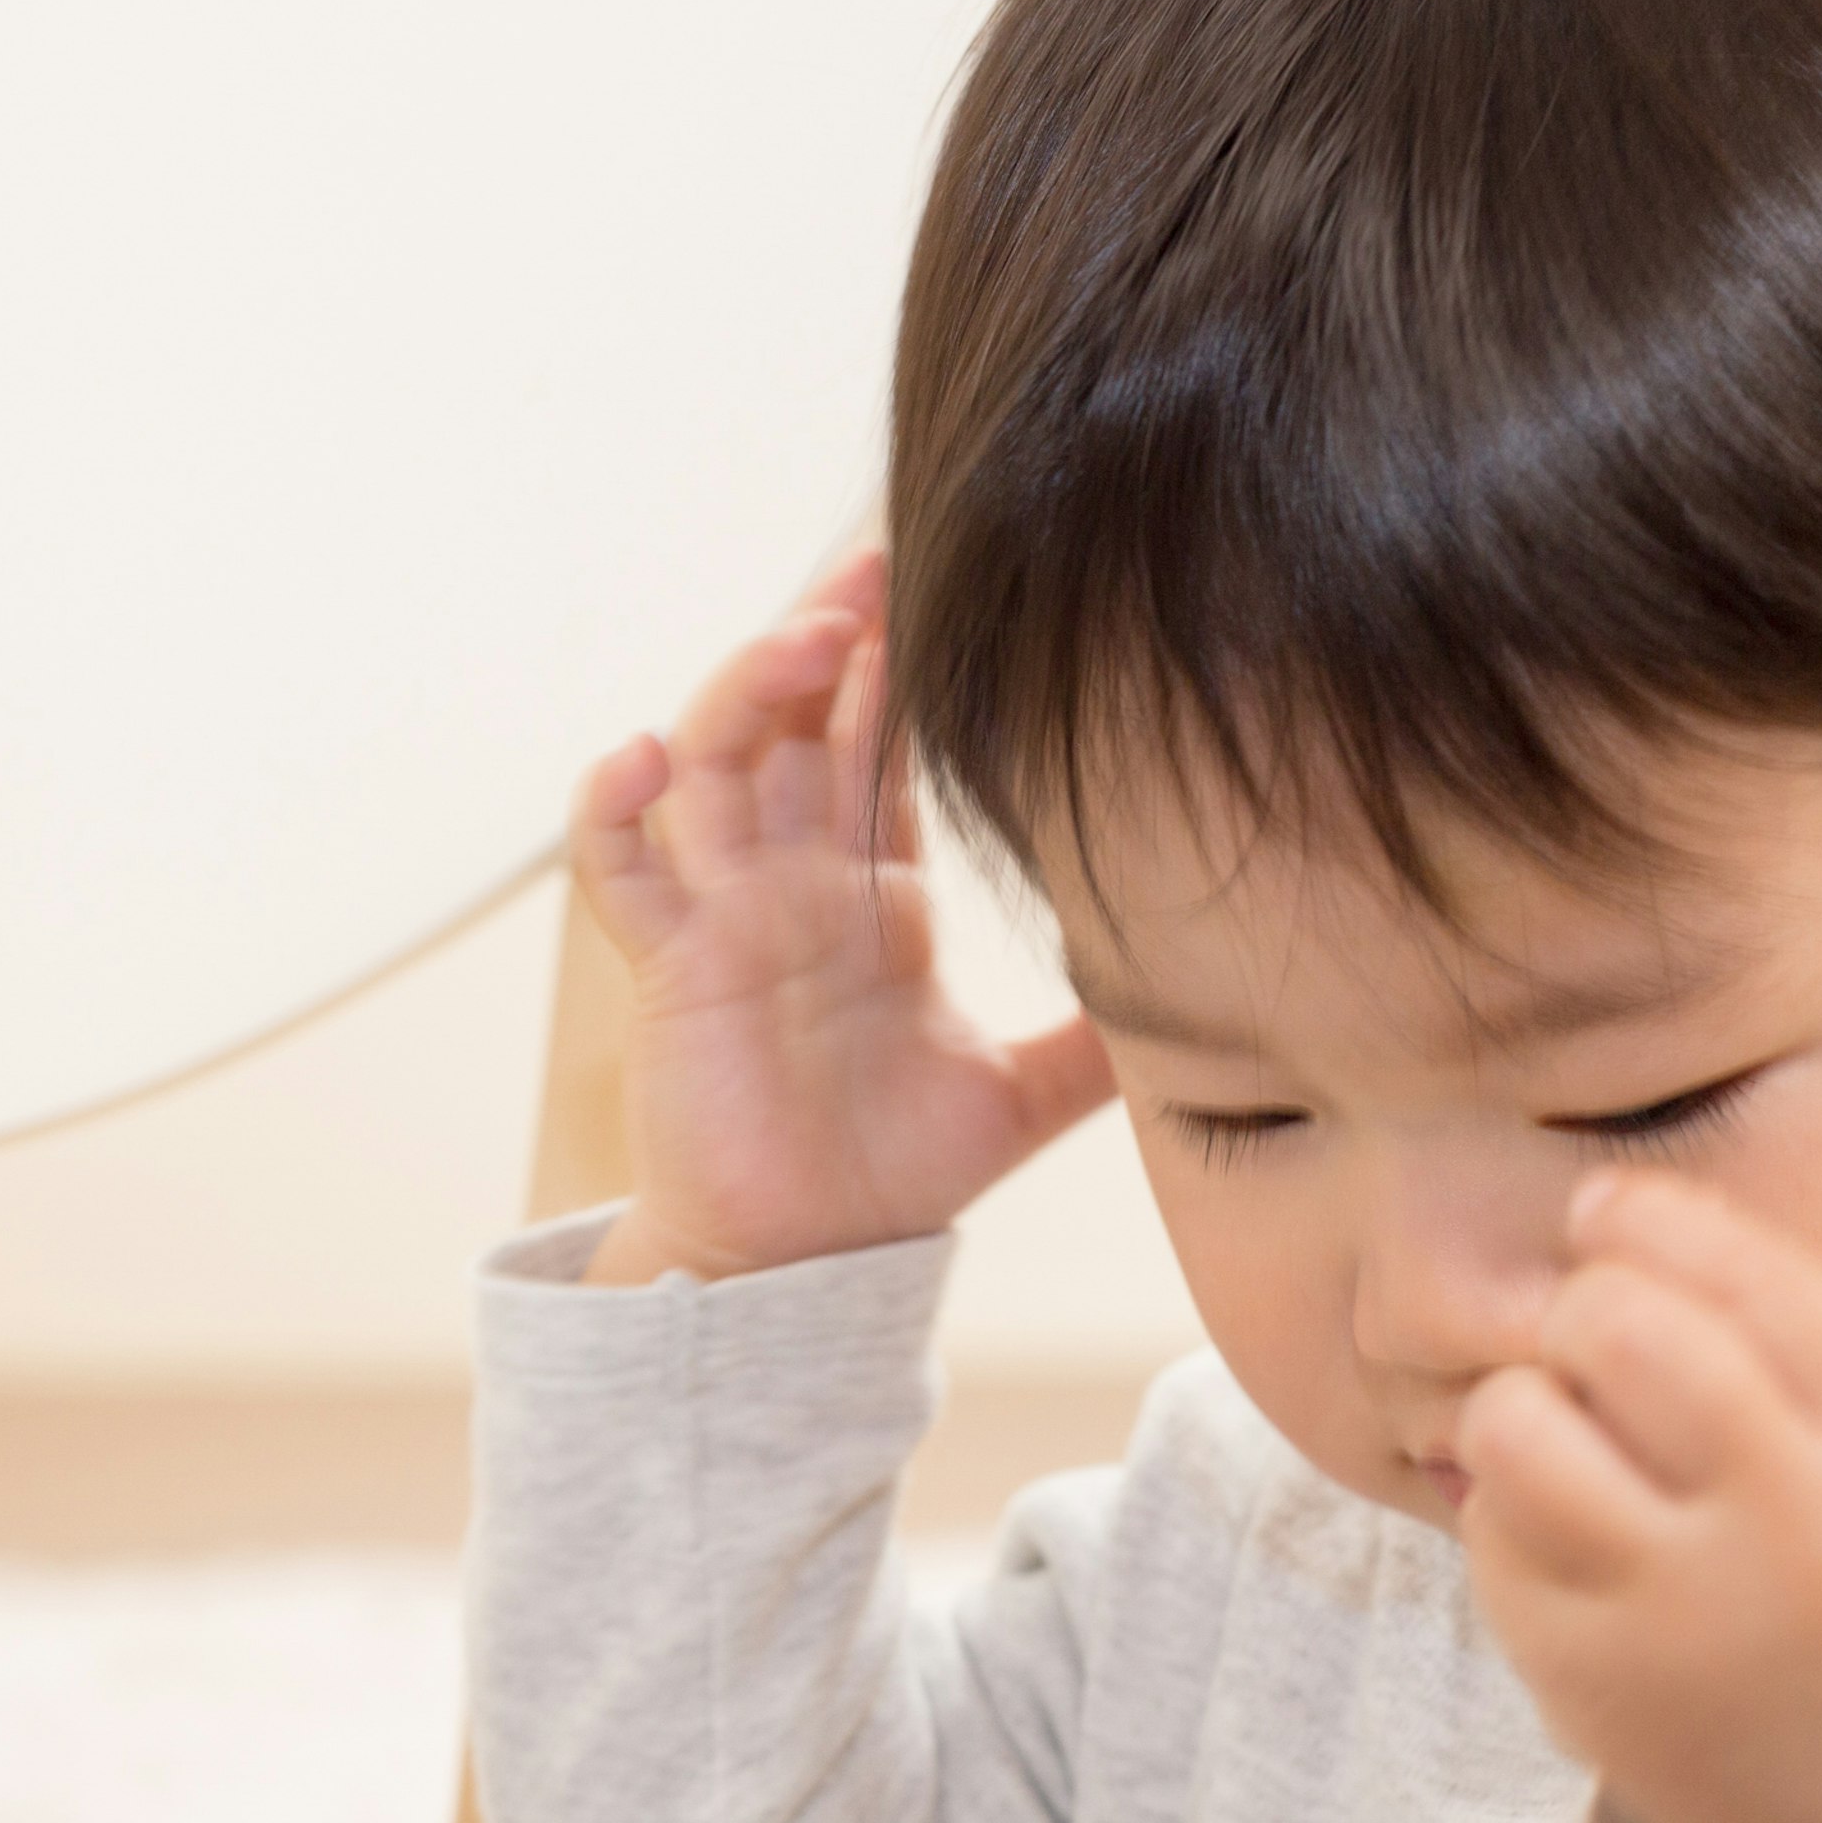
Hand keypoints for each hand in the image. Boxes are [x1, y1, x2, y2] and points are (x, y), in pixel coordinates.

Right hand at [571, 549, 1115, 1286]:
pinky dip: (613, 808)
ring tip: (809, 637)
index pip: (886, 745)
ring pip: (714, 762)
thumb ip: (1100, 1040)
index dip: (905, 666)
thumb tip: (1209, 1001)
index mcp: (873, 890)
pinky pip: (619, 871)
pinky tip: (645, 757)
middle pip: (799, 720)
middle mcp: (791, 879)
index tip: (943, 582)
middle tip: (874, 557)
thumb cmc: (891, 1173)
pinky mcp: (670, 968)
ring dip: (749, 689)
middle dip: (828, 634)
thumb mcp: (1024, 1095)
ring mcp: (723, 914)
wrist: (807, 1265)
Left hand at [1450, 1172, 1821, 1822]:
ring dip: (1527, 1408)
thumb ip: (1803, 1339)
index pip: (1748, 1278)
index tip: (1604, 1212)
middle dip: (1584, 1312)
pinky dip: (1515, 1514)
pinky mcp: (1586, 1677)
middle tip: (1602, 1352)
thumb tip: (1620, 1212)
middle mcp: (1789, 1527)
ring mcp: (1678, 1612)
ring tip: (1576, 1445)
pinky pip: (1489, 1530)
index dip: (1648, 1220)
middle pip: (1615, 1329)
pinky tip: (1581, 1545)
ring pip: (1516, 1423)